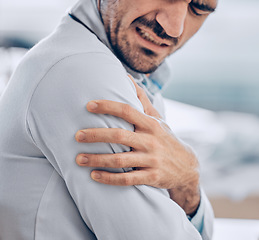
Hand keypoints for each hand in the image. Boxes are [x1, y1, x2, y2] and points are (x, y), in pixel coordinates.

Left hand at [75, 76, 199, 214]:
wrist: (187, 166)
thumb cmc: (165, 138)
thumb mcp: (157, 119)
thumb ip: (142, 99)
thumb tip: (127, 77)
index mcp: (150, 124)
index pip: (127, 110)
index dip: (107, 106)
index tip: (88, 105)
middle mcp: (151, 140)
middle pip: (118, 136)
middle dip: (95, 135)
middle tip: (77, 136)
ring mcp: (152, 160)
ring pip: (119, 160)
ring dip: (96, 159)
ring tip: (78, 159)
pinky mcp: (152, 177)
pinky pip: (127, 179)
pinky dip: (109, 178)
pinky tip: (94, 175)